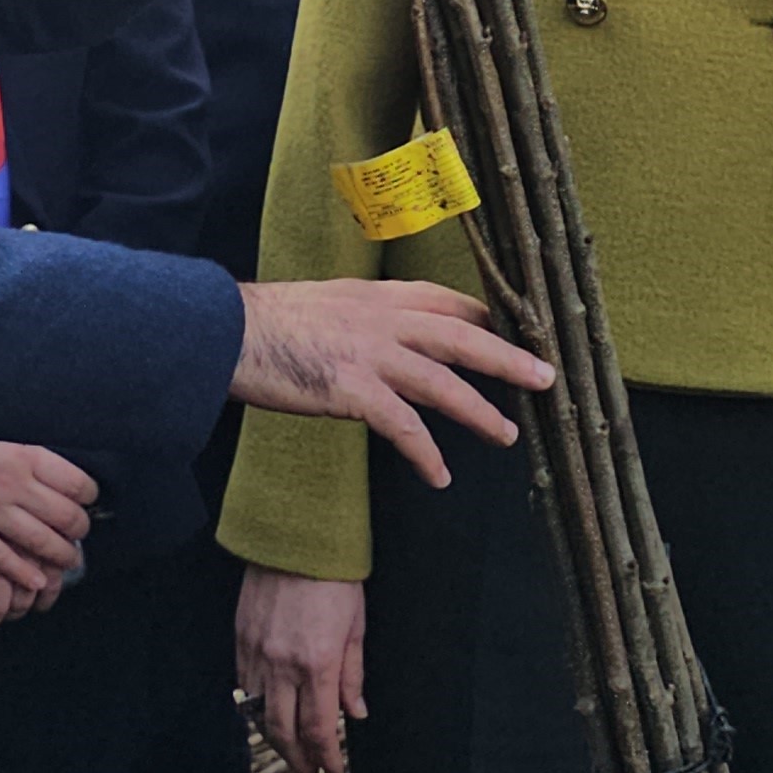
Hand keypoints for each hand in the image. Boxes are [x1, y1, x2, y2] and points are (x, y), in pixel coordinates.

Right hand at [0, 440, 98, 641]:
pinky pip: (2, 558)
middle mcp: (12, 484)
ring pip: (38, 540)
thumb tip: (66, 475)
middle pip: (63, 516)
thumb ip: (35, 456)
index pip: (75, 483)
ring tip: (68, 559)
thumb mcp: (7, 437)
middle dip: (79, 529)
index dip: (89, 495)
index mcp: (25, 456)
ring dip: (60, 555)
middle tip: (80, 533)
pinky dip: (22, 572)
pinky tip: (36, 579)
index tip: (88, 500)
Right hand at [233, 280, 550, 488]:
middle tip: (547, 378)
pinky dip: (426, 453)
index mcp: (379, 296)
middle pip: (463, 336)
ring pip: (444, 383)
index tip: (517, 332)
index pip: (448, 301)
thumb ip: (364, 313)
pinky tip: (440, 476)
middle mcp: (383, 320)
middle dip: (508, 358)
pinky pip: (403, 427)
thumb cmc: (270, 322)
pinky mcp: (352, 390)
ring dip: (480, 411)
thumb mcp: (328, 301)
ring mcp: (370, 354)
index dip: (487, 318)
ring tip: (508, 436)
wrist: (226, 333)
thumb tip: (384, 330)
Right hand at [238, 568, 368, 772]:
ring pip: (258, 713)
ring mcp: (257, 653)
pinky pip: (243, 686)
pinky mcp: (241, 639)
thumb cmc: (334, 577)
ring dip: (274, 738)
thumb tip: (355, 714)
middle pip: (283, 731)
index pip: (318, 729)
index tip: (331, 772)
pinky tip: (267, 712)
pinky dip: (255, 706)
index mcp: (318, 664)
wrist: (295, 537)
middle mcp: (282, 665)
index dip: (325, 758)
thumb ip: (353, 676)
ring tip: (290, 749)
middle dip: (297, 760)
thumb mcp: (356, 627)